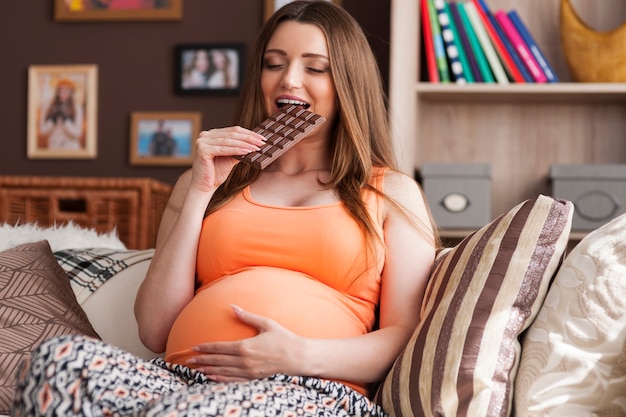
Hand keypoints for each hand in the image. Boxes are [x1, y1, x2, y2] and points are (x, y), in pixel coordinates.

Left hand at [187, 305, 303, 381]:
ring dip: (209, 371)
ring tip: (196, 370)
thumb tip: (233, 307)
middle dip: (202, 360)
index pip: (220, 348)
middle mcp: (245, 361)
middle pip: (218, 361)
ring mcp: (249, 372)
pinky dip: (221, 380)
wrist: (298, 357)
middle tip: (188, 360)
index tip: (194, 347)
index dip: (205, 348)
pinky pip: (233, 381)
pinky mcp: (254, 378)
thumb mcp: (266, 323)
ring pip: (223, 372)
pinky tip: (213, 379)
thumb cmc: (283, 338)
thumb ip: (247, 316)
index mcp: (246, 346)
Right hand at [190, 127, 265, 191]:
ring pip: (229, 141)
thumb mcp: (230, 158)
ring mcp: (202, 141)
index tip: (262, 138)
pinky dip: (237, 150)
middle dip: (249, 138)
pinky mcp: (202, 150)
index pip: (233, 131)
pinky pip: (224, 149)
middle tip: (262, 142)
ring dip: (245, 144)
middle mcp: (205, 135)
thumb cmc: (216, 173)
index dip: (248, 133)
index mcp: (211, 135)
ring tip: (257, 147)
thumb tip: (255, 144)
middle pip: (232, 134)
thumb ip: (239, 149)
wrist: (204, 187)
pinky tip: (247, 152)